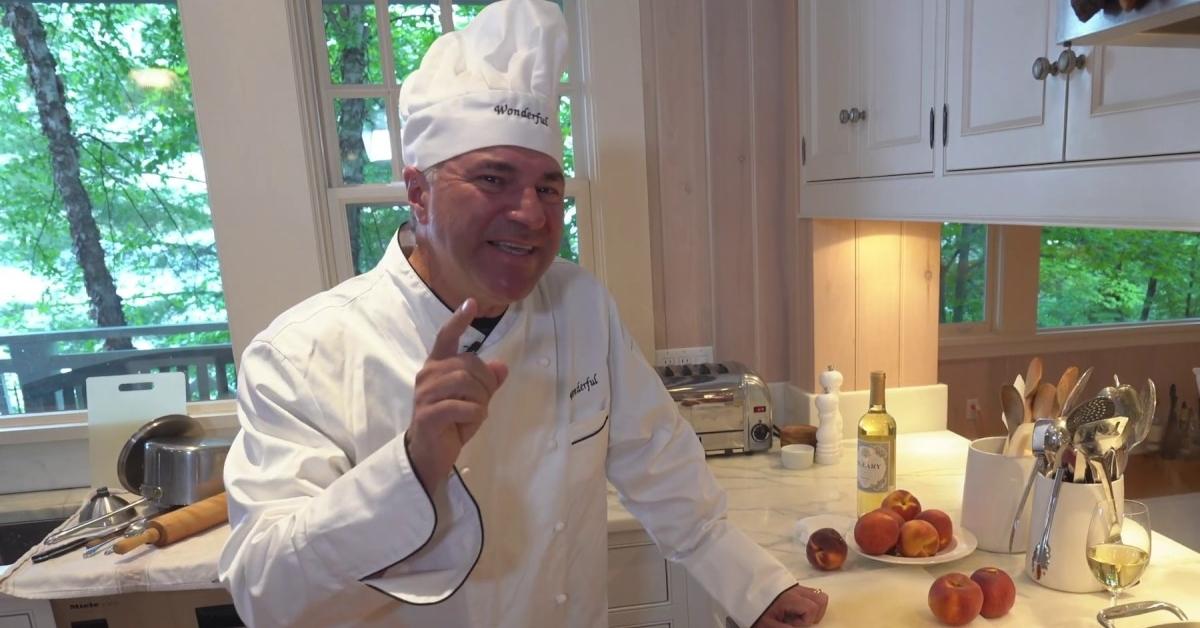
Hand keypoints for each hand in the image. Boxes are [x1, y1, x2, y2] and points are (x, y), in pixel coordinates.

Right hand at [405, 298, 507, 488]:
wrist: (430, 453)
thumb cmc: (451, 422)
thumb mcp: (475, 400)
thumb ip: (487, 382)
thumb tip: (502, 366)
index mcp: (437, 366)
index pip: (447, 337)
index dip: (459, 320)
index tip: (472, 303)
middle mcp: (428, 374)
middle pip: (469, 364)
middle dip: (485, 383)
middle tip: (482, 403)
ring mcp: (425, 393)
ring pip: (467, 383)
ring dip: (480, 400)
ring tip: (476, 413)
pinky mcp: (428, 413)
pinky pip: (464, 406)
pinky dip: (475, 415)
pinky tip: (470, 422)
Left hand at [752, 584, 827, 626]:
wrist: (742, 588)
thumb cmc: (753, 608)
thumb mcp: (766, 624)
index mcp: (789, 598)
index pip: (811, 608)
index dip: (804, 621)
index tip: (789, 624)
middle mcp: (795, 589)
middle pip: (820, 599)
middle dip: (814, 614)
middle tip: (798, 621)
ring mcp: (795, 586)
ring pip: (816, 594)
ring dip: (812, 608)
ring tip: (798, 616)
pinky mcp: (792, 586)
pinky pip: (807, 592)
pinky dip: (806, 602)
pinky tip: (793, 609)